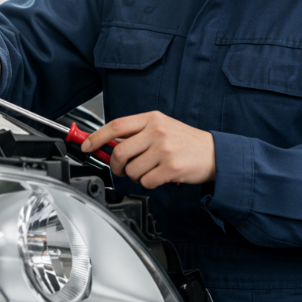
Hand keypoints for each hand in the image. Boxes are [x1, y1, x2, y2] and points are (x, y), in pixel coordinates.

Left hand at [80, 111, 214, 188]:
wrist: (215, 154)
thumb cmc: (185, 142)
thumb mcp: (161, 128)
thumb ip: (137, 133)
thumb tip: (108, 145)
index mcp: (152, 118)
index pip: (116, 125)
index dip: (96, 137)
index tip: (86, 146)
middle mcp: (157, 131)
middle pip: (119, 152)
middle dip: (116, 165)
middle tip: (122, 169)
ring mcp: (164, 149)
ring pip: (131, 170)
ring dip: (136, 176)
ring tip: (150, 170)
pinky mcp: (171, 167)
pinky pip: (146, 182)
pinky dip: (149, 183)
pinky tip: (160, 176)